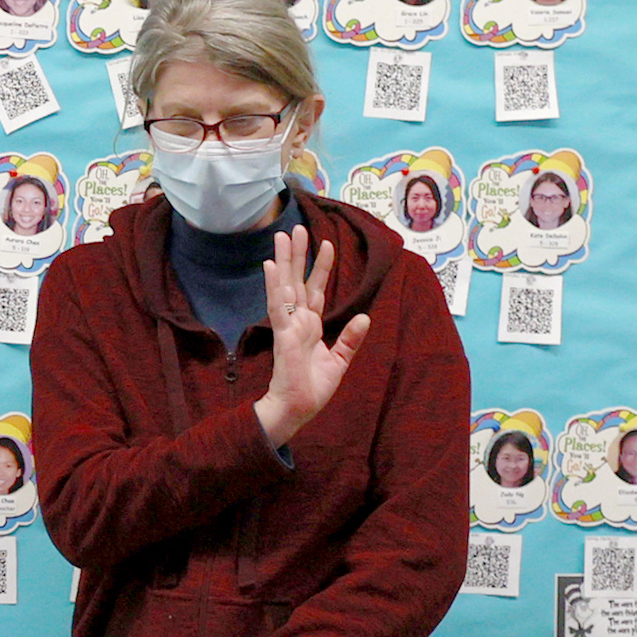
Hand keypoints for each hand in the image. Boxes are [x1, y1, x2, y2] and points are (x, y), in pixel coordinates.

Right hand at [251, 227, 370, 449]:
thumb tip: (365, 317)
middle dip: (297, 254)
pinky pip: (278, 306)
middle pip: (297, 280)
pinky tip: (271, 266)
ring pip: (286, 286)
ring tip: (282, 236)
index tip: (326, 244)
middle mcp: (298, 321)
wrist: (297, 409)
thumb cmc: (313, 388)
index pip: (315, 289)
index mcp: (310, 325)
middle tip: (295, 228)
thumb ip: (350, 339)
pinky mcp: (283, 335)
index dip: (321, 267)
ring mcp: (289, 325)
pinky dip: (274, 286)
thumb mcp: (340, 361)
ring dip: (284, 260)